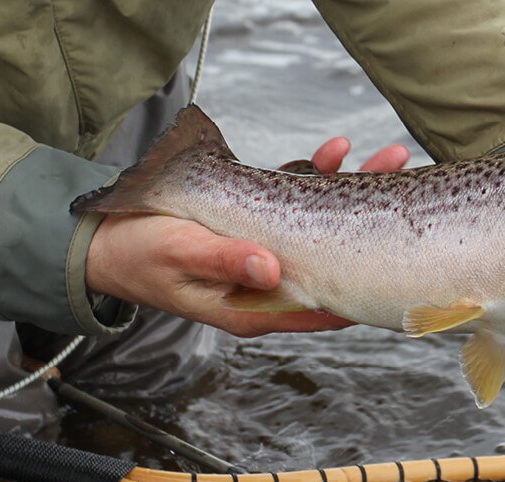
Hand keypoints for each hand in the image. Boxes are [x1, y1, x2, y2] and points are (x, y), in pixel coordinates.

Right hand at [85, 137, 408, 336]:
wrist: (101, 239)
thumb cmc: (138, 254)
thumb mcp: (181, 255)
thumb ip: (225, 261)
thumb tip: (273, 269)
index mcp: (256, 306)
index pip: (324, 304)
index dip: (363, 284)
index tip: (398, 258)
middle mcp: (269, 283)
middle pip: (336, 255)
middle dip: (373, 219)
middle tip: (403, 179)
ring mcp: (265, 253)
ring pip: (323, 223)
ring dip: (354, 188)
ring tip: (388, 156)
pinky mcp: (255, 224)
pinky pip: (296, 200)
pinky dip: (316, 175)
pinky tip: (334, 150)